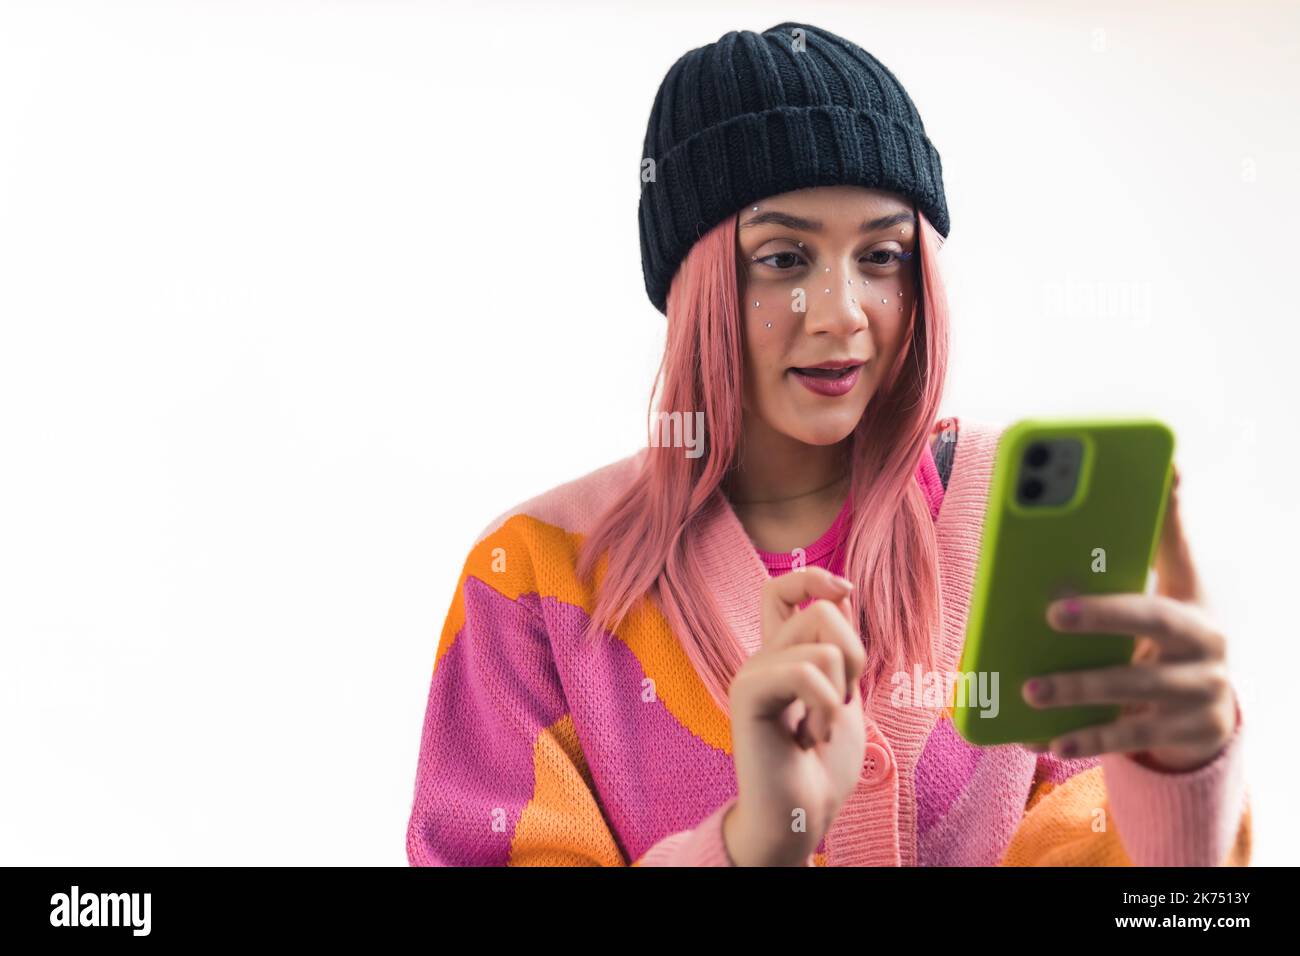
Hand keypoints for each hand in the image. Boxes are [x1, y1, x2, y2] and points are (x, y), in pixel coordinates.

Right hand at [723, 565, 867, 864]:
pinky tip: (809, 738)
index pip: (780, 589)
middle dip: (855, 656)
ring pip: (822, 645)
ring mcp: (752, 673)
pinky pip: (807, 675)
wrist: (802, 817)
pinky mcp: (748, 694)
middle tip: (841, 702)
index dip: (812, 577)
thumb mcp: (844, 697)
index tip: (844, 590)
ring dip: (839, 695)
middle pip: (820, 609)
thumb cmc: (822, 768)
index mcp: (782, 656)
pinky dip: (826, 711)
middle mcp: (763, 657)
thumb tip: (840, 595)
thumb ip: (840, 651)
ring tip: (820, 728)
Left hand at [1020, 461, 1237, 771]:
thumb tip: (1166, 463)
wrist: (1205, 711)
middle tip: (1050, 612)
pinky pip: (1130, 738)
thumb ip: (1152, 538)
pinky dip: (1086, 739)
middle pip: (1152, 622)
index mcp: (1194, 598)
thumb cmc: (1167, 634)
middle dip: (1103, 615)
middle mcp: (1208, 643)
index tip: (1101, 526)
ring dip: (1079, 688)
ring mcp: (1203, 692)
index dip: (1151, 524)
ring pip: (1135, 688)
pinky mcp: (1187, 733)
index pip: (1173, 554)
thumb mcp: (1167, 589)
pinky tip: (1046, 740)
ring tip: (1029, 689)